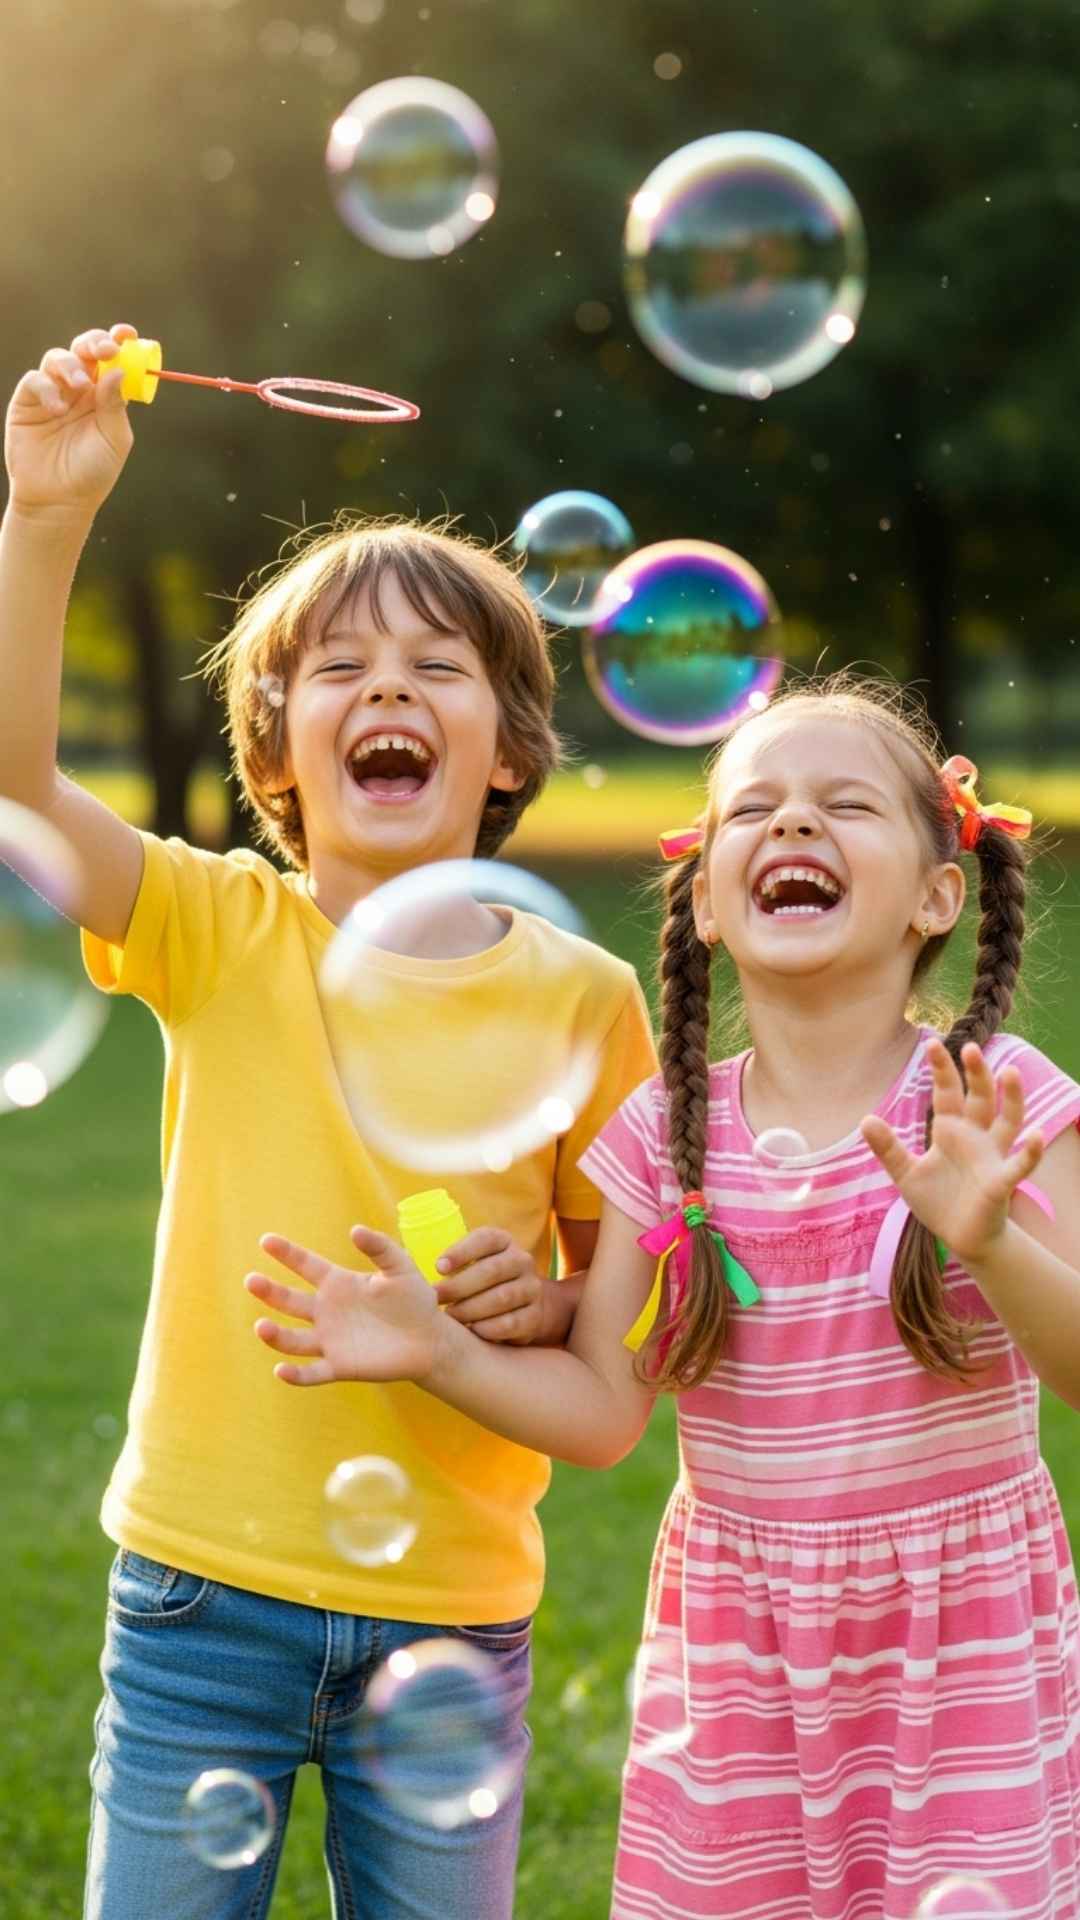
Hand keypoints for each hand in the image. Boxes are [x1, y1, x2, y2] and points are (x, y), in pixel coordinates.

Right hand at [5, 324, 136, 516]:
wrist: (59, 500)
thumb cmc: (92, 473)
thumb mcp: (113, 440)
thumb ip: (115, 406)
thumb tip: (118, 371)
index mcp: (105, 395)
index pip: (112, 360)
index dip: (118, 341)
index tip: (127, 334)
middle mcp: (79, 389)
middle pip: (84, 349)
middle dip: (94, 342)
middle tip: (104, 350)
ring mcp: (53, 393)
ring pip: (58, 358)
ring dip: (71, 365)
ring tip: (80, 386)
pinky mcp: (28, 402)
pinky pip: (35, 380)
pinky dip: (47, 387)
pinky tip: (57, 409)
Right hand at [245, 1225, 440, 1386]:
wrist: (431, 1340)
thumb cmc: (415, 1300)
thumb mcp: (400, 1267)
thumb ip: (380, 1247)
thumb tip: (355, 1230)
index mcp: (338, 1283)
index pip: (305, 1265)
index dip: (286, 1253)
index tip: (265, 1240)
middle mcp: (327, 1311)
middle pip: (289, 1301)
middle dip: (269, 1292)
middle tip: (251, 1280)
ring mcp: (330, 1340)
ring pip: (293, 1339)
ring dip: (275, 1335)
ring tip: (261, 1326)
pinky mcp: (340, 1366)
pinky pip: (312, 1372)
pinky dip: (296, 1374)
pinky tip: (281, 1370)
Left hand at [434, 1227, 546, 1343]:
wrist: (522, 1305)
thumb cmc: (483, 1280)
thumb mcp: (471, 1262)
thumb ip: (455, 1262)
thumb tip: (440, 1268)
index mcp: (504, 1241)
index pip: (485, 1239)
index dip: (461, 1252)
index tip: (438, 1268)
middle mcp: (522, 1261)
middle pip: (492, 1270)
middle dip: (460, 1286)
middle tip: (437, 1298)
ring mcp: (532, 1288)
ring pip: (502, 1298)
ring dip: (471, 1309)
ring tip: (451, 1315)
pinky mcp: (534, 1316)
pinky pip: (511, 1323)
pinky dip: (488, 1328)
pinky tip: (472, 1329)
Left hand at [861, 1039, 1043, 1267]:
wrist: (961, 1237)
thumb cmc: (938, 1200)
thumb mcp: (906, 1173)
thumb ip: (888, 1148)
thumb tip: (866, 1119)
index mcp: (951, 1130)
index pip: (948, 1093)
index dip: (942, 1069)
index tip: (931, 1041)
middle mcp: (975, 1137)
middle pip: (980, 1098)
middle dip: (976, 1074)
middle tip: (970, 1046)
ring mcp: (991, 1157)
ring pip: (1008, 1121)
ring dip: (1011, 1098)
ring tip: (1010, 1072)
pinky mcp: (1000, 1182)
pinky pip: (1019, 1165)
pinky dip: (1030, 1152)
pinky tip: (1036, 1135)